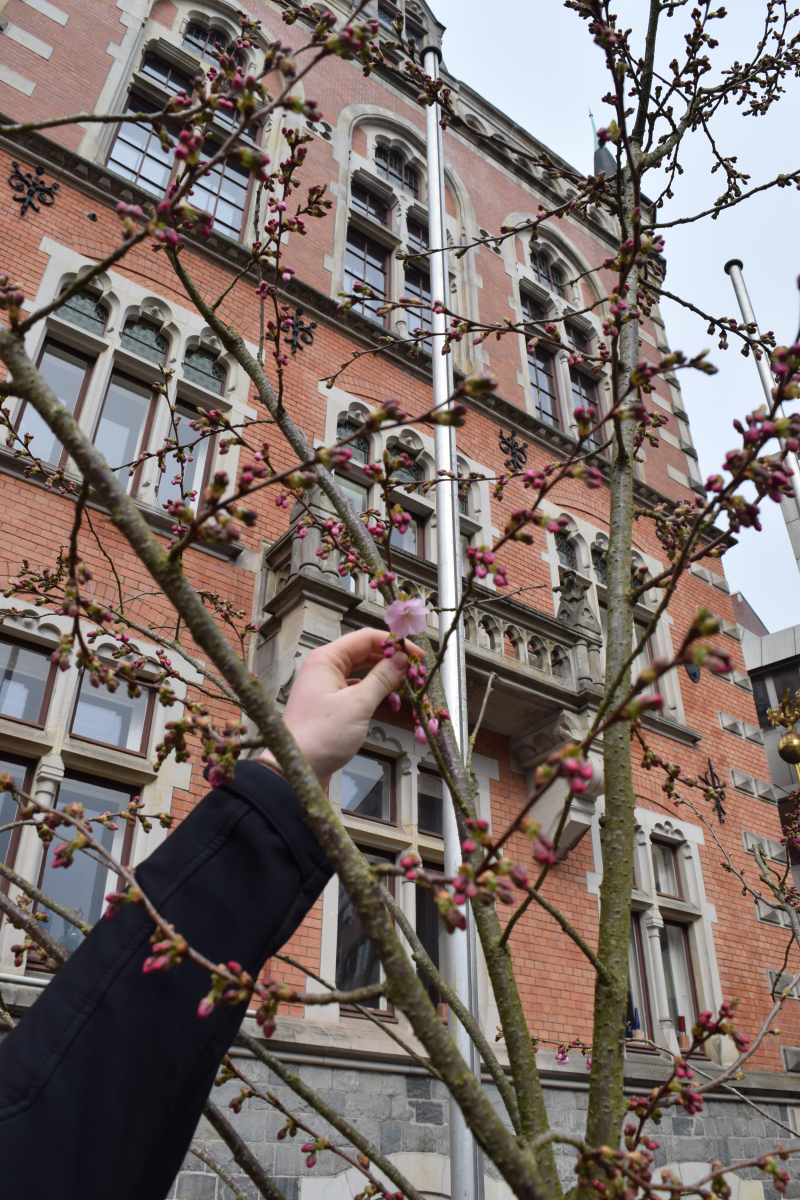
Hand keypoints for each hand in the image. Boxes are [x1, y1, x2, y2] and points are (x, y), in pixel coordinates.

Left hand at [258, 628, 409, 789]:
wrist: (298, 770)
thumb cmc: (319, 738)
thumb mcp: (358, 705)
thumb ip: (382, 679)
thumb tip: (401, 659)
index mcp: (325, 660)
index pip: (366, 638)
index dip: (394, 643)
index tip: (416, 653)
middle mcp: (323, 668)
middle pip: (364, 652)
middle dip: (391, 658)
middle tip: (415, 668)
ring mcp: (325, 685)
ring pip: (361, 670)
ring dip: (383, 674)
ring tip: (405, 681)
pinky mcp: (329, 702)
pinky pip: (355, 687)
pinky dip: (373, 689)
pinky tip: (386, 696)